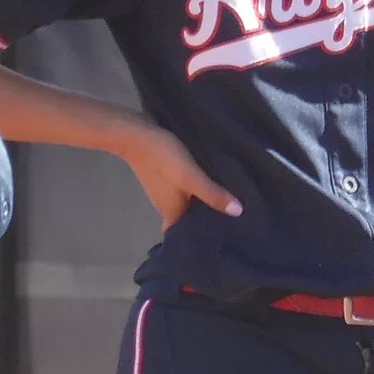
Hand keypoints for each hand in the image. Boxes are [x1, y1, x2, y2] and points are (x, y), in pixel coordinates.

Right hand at [119, 122, 241, 230]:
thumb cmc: (163, 159)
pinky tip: (209, 182)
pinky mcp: (163, 176)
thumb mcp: (191, 177)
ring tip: (227, 201)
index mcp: (171, 212)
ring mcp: (163, 190)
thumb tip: (238, 213)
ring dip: (201, 204)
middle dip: (204, 221)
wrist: (135, 133)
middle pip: (186, 220)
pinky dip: (195, 190)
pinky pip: (183, 189)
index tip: (219, 241)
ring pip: (185, 203)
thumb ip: (212, 194)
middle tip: (232, 219)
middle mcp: (165, 205)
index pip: (182, 236)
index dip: (196, 240)